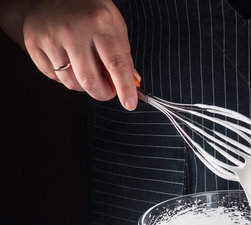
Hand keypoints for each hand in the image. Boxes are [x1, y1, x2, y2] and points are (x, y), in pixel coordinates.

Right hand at [21, 0, 137, 109]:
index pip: (115, 63)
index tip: (130, 104)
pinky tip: (70, 63)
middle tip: (109, 91)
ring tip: (88, 70)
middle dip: (103, 93)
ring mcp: (50, 38)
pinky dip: (66, 78)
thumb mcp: (113, 23)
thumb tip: (132, 82)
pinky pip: (54, 77)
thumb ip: (123, 53)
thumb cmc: (87, 8)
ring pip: (71, 83)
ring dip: (84, 86)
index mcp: (98, 23)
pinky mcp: (33, 44)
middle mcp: (73, 31)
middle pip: (90, 80)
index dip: (124, 87)